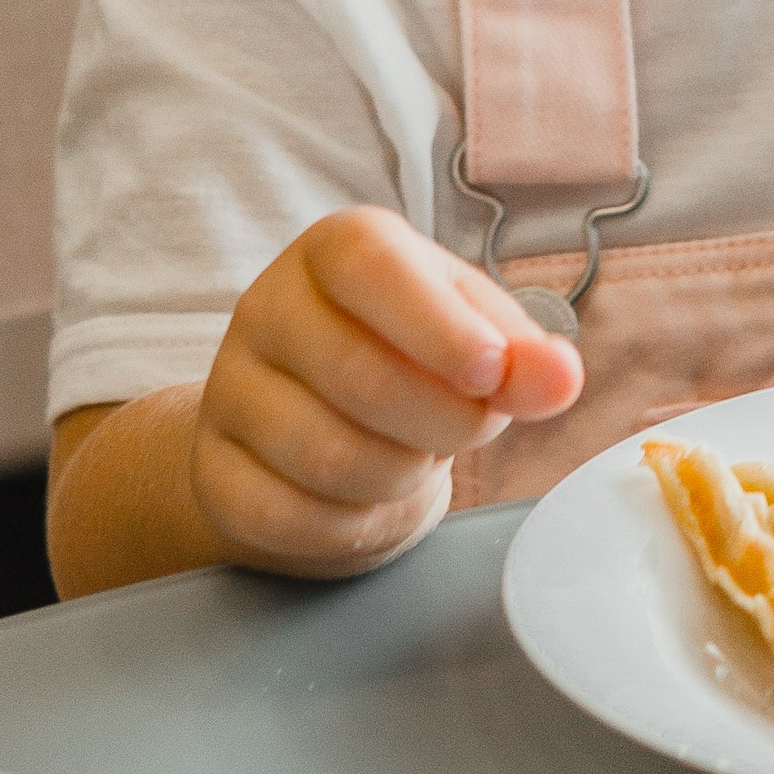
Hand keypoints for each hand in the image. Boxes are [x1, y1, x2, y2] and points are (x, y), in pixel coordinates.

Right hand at [192, 206, 581, 575]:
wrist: (319, 428)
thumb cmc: (412, 362)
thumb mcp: (474, 338)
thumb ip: (522, 355)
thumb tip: (560, 379)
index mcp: (337, 250)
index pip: (370, 266)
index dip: (435, 324)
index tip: (489, 371)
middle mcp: (267, 306)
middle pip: (356, 373)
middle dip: (443, 420)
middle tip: (474, 430)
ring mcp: (228, 388)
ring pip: (323, 454)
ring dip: (401, 475)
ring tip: (419, 457)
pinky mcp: (213, 469)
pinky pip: (286, 513)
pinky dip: (352, 523)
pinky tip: (370, 500)